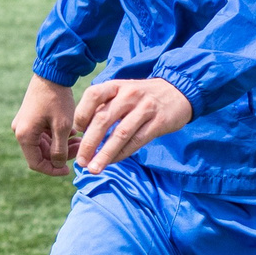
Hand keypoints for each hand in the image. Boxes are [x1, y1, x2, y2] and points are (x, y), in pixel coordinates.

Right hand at [12, 75, 77, 175]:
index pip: (36, 163)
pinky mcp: (30, 118)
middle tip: (80, 150)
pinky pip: (43, 134)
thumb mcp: (62, 127)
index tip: (69, 169)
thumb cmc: (57, 99)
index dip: (53, 170)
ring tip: (79, 141)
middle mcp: (20, 131)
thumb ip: (59, 150)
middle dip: (60, 155)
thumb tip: (57, 165)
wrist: (52, 73)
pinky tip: (72, 132)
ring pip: (44, 145)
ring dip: (61, 146)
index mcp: (25, 136)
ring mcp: (24, 124)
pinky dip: (57, 137)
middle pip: (40, 154)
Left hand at [72, 76, 192, 173]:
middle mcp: (129, 94)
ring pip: (120, 134)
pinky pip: (137, 141)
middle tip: (81, 161)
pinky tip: (112, 162)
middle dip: (89, 143)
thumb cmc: (142, 96)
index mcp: (116, 85)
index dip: (81, 115)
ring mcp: (145, 108)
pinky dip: (122, 154)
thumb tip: (81, 131)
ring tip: (93, 169)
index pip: (92, 96)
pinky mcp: (158, 122)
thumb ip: (104, 106)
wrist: (178, 91)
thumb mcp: (122, 91)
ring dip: (105, 154)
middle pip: (103, 119)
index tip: (77, 133)